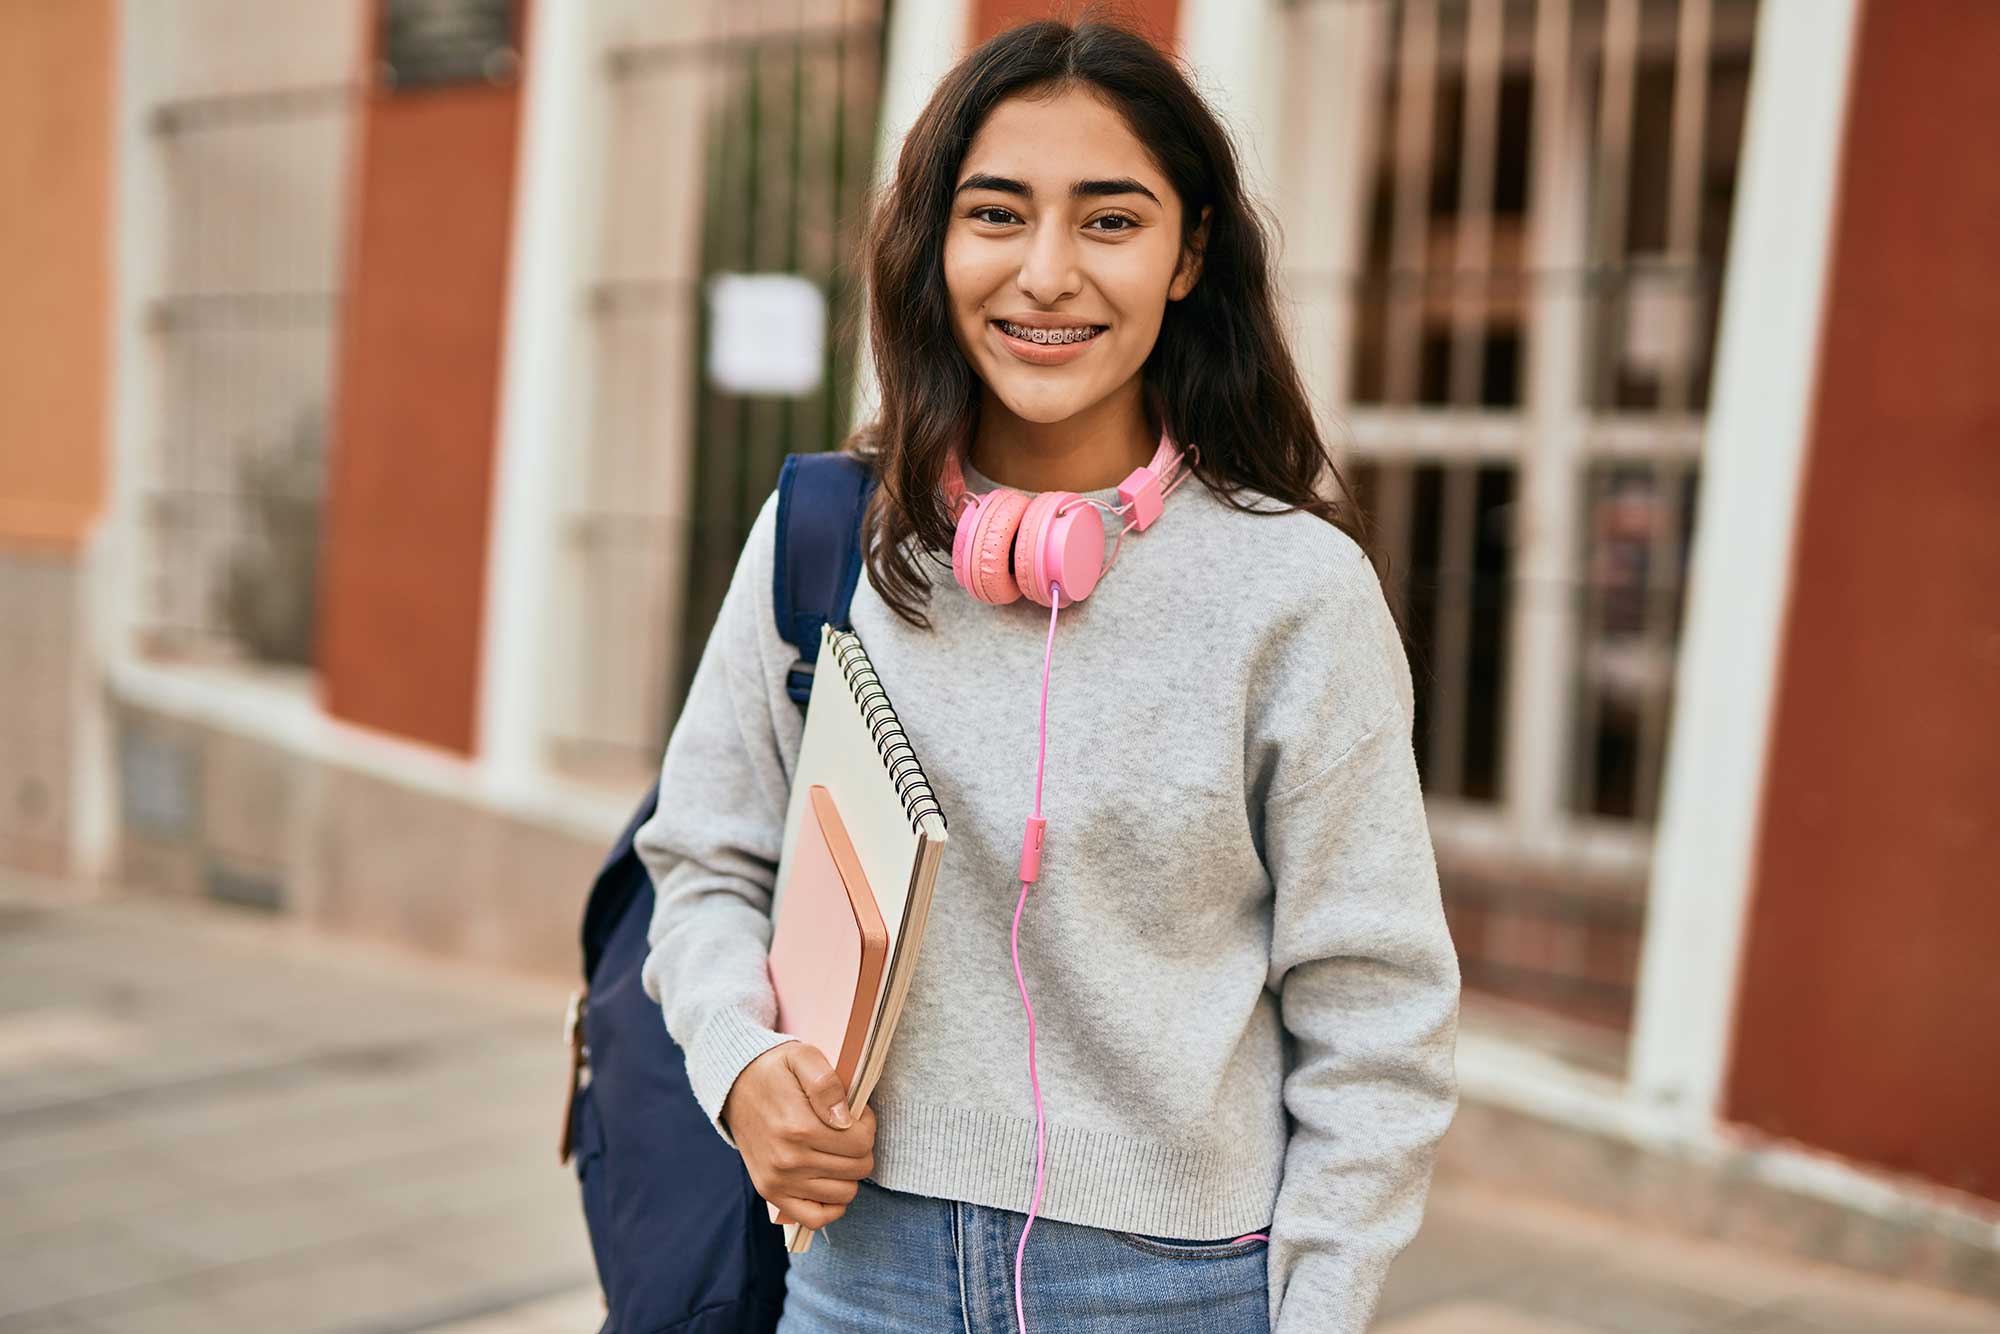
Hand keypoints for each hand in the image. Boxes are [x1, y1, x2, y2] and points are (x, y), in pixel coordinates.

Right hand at [721, 1040, 876, 1230]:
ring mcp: (778, 1181)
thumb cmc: (774, 1071)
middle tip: (846, 1130)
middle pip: (858, 1168)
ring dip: (849, 1172)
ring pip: (844, 1193)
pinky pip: (816, 1218)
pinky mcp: (771, 1193)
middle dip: (861, 1147)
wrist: (734, 1087)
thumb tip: (845, 1119)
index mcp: (798, 1126)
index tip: (856, 1114)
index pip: (862, 1142)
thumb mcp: (802, 1057)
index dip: (867, 1125)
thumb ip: (827, 1083)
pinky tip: (831, 1180)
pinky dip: (831, 1205)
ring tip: (835, 1149)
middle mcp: (787, 1160)